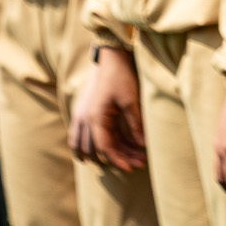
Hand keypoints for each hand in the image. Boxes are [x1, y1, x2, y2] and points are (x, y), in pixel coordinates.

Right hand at [70, 49, 147, 171]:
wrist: (111, 57)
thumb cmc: (121, 77)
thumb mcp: (131, 101)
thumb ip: (135, 124)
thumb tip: (142, 145)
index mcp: (96, 117)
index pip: (105, 147)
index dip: (119, 159)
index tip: (132, 168)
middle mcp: (86, 120)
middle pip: (98, 149)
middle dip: (118, 158)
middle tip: (139, 162)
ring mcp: (83, 116)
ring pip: (90, 145)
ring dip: (110, 153)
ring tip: (130, 158)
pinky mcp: (86, 113)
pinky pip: (86, 136)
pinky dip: (99, 145)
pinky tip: (113, 150)